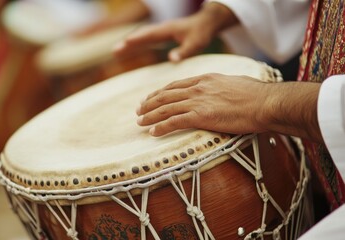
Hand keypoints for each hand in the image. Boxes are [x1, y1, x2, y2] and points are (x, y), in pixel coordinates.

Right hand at [114, 2, 237, 61]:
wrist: (206, 23)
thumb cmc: (202, 33)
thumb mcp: (197, 43)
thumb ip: (185, 51)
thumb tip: (172, 59)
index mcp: (169, 29)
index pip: (151, 34)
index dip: (139, 39)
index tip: (126, 42)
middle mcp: (162, 28)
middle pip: (142, 35)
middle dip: (129, 43)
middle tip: (115, 50)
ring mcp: (161, 30)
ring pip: (142, 36)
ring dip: (130, 43)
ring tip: (116, 51)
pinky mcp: (162, 34)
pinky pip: (146, 38)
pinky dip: (137, 43)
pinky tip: (129, 48)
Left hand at [136, 73, 322, 141]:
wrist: (265, 103)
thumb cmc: (256, 95)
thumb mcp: (233, 83)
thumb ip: (220, 87)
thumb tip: (219, 92)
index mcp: (205, 78)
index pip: (175, 85)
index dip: (159, 92)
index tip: (150, 98)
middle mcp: (197, 88)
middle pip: (165, 95)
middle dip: (149, 103)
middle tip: (138, 111)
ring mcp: (198, 101)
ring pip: (165, 108)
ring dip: (150, 116)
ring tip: (140, 122)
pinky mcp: (201, 116)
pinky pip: (174, 122)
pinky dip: (161, 127)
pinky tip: (153, 132)